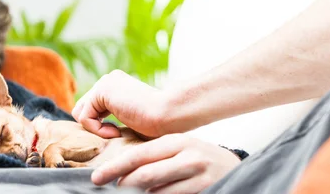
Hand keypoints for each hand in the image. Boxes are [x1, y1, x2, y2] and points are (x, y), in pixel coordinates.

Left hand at [72, 70, 165, 138]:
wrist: (169, 114)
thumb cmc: (158, 124)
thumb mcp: (131, 121)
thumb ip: (113, 120)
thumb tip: (97, 130)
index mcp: (117, 85)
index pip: (92, 107)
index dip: (99, 125)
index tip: (120, 133)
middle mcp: (109, 80)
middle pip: (82, 108)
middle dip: (94, 126)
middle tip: (116, 134)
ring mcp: (105, 82)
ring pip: (81, 113)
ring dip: (97, 129)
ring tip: (118, 133)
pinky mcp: (102, 90)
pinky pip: (85, 117)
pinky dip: (98, 130)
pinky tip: (117, 131)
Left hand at [92, 134, 240, 192]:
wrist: (232, 166)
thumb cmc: (195, 157)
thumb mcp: (176, 148)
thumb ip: (153, 155)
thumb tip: (119, 170)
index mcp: (175, 141)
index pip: (138, 155)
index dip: (115, 167)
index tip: (97, 177)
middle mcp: (187, 156)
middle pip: (145, 175)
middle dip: (124, 185)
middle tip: (112, 190)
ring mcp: (199, 175)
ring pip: (158, 192)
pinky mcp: (207, 189)